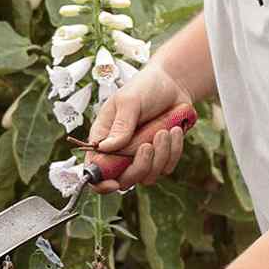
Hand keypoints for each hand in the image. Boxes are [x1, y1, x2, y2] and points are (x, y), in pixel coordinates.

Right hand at [86, 63, 186, 190]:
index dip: (100, 183)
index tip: (114, 184)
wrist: (173, 84)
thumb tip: (106, 149)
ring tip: (164, 131)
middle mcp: (120, 152)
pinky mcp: (160, 156)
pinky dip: (173, 151)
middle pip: (124, 180)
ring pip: (148, 176)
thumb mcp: (129, 102)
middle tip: (148, 145)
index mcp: (104, 139)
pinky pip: (167, 167)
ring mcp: (140, 156)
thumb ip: (119, 126)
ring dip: (160, 155)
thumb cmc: (145, 87)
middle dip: (139, 166)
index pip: (94, 170)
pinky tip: (174, 131)